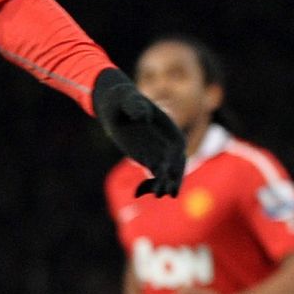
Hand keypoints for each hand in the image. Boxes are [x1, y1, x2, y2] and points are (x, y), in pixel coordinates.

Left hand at [93, 67, 185, 196]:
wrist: (115, 105)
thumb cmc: (123, 99)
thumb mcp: (128, 99)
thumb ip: (135, 105)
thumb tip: (141, 116)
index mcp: (170, 130)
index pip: (177, 150)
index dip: (177, 163)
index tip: (171, 174)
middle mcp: (168, 144)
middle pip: (175, 165)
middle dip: (174, 179)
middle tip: (169, 193)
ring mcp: (158, 153)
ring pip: (165, 173)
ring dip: (163, 185)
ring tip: (158, 195)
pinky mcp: (146, 158)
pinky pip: (152, 175)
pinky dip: (149, 185)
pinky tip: (139, 193)